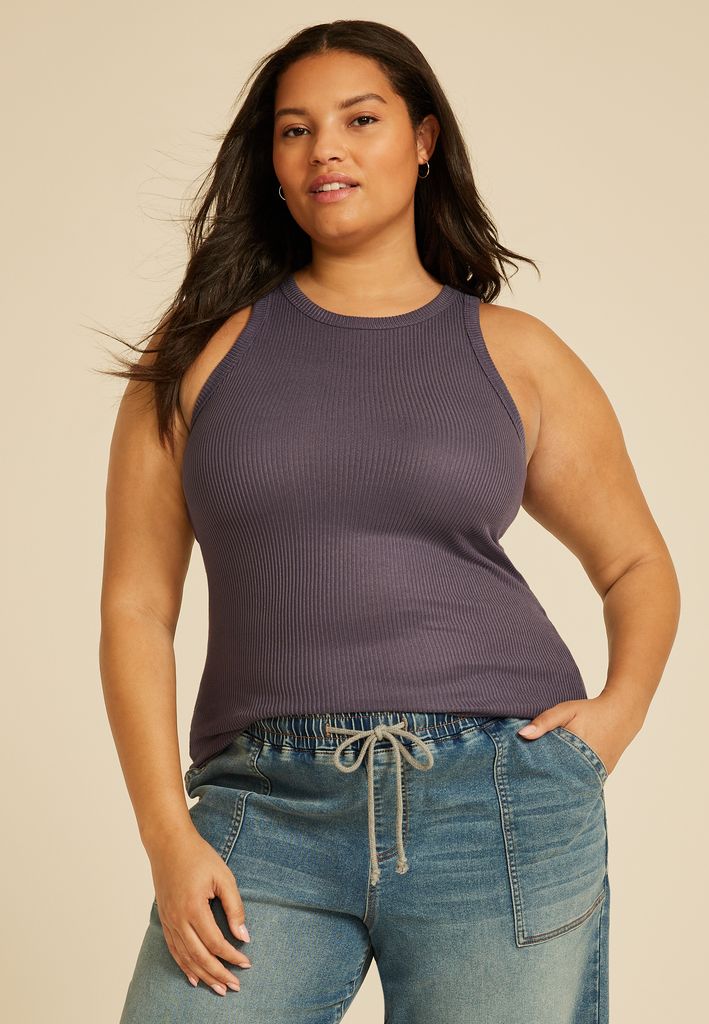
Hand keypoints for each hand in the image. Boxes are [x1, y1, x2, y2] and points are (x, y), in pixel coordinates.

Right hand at [148, 826, 251, 995]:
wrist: (168, 844)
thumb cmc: (198, 856)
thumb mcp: (223, 876)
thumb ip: (234, 907)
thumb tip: (243, 936)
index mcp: (194, 908)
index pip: (216, 943)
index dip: (232, 956)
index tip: (246, 964)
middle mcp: (178, 919)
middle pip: (200, 957)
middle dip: (219, 974)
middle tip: (235, 986)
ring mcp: (168, 921)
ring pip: (186, 958)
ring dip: (203, 975)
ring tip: (219, 988)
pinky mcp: (164, 919)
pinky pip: (174, 950)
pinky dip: (184, 966)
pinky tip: (194, 977)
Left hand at [515, 692, 643, 776]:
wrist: (623, 714)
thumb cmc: (591, 711)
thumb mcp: (566, 711)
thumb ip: (545, 721)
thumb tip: (522, 735)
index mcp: (577, 753)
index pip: (550, 769)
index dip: (536, 771)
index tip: (522, 774)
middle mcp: (589, 768)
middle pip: (561, 780)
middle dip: (546, 780)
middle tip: (529, 783)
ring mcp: (598, 774)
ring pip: (573, 782)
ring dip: (560, 781)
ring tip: (543, 783)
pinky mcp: (603, 775)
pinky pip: (584, 780)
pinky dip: (573, 778)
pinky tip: (562, 776)